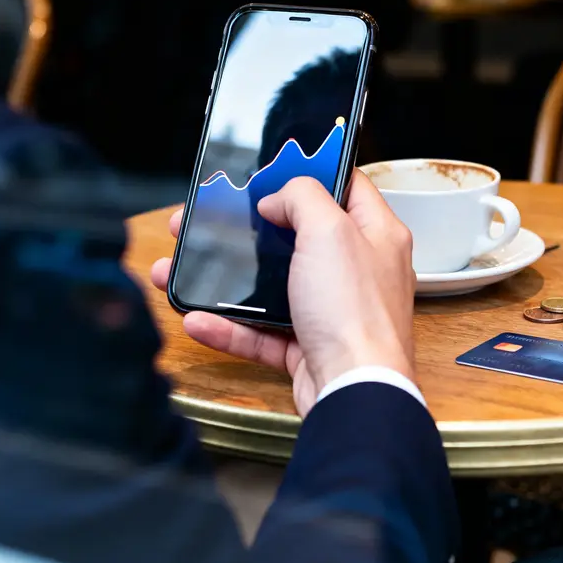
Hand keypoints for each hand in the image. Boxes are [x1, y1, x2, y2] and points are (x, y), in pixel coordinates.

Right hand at [151, 173, 416, 416]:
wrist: (353, 391)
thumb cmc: (357, 315)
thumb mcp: (329, 232)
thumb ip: (303, 198)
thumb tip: (280, 197)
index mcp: (376, 235)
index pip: (346, 187)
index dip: (310, 174)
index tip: (272, 170)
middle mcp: (357, 271)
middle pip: (297, 237)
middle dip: (250, 229)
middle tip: (213, 220)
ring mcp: (332, 311)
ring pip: (272, 286)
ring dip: (228, 279)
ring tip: (186, 269)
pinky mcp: (308, 347)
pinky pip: (261, 331)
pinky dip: (229, 326)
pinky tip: (199, 318)